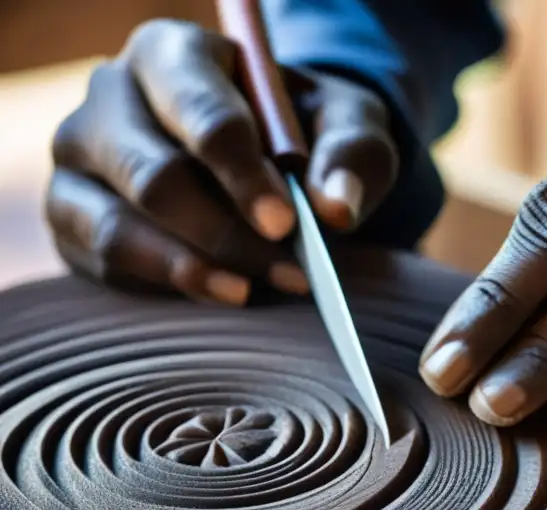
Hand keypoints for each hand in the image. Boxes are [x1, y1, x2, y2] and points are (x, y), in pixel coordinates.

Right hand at [46, 19, 397, 304]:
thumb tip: (337, 209)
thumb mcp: (346, 123)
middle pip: (153, 177)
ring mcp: (81, 160)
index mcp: (174, 53)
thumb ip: (350, 153)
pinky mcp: (70, 218)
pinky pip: (105, 266)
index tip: (287, 224)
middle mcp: (110, 97)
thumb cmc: (303, 130)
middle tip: (291, 273)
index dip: (242, 175)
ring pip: (116, 229)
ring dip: (193, 271)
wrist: (265, 156)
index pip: (199, 113)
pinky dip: (165, 288)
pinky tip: (221, 291)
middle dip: (225, 234)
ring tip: (252, 292)